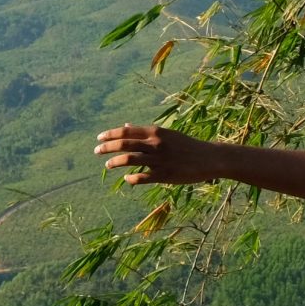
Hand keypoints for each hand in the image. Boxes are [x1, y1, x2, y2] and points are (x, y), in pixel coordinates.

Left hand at [95, 124, 219, 184]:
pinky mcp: (164, 174)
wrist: (208, 158)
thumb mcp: (166, 134)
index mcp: (155, 132)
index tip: (99, 138)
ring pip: (129, 160)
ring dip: (114, 163)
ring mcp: (159, 159)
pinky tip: (127, 179)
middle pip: (124, 144)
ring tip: (108, 165)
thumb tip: (124, 126)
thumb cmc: (185, 145)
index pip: (126, 131)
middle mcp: (155, 144)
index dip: (110, 134)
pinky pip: (142, 178)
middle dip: (107, 147)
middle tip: (96, 151)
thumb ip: (144, 132)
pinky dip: (131, 179)